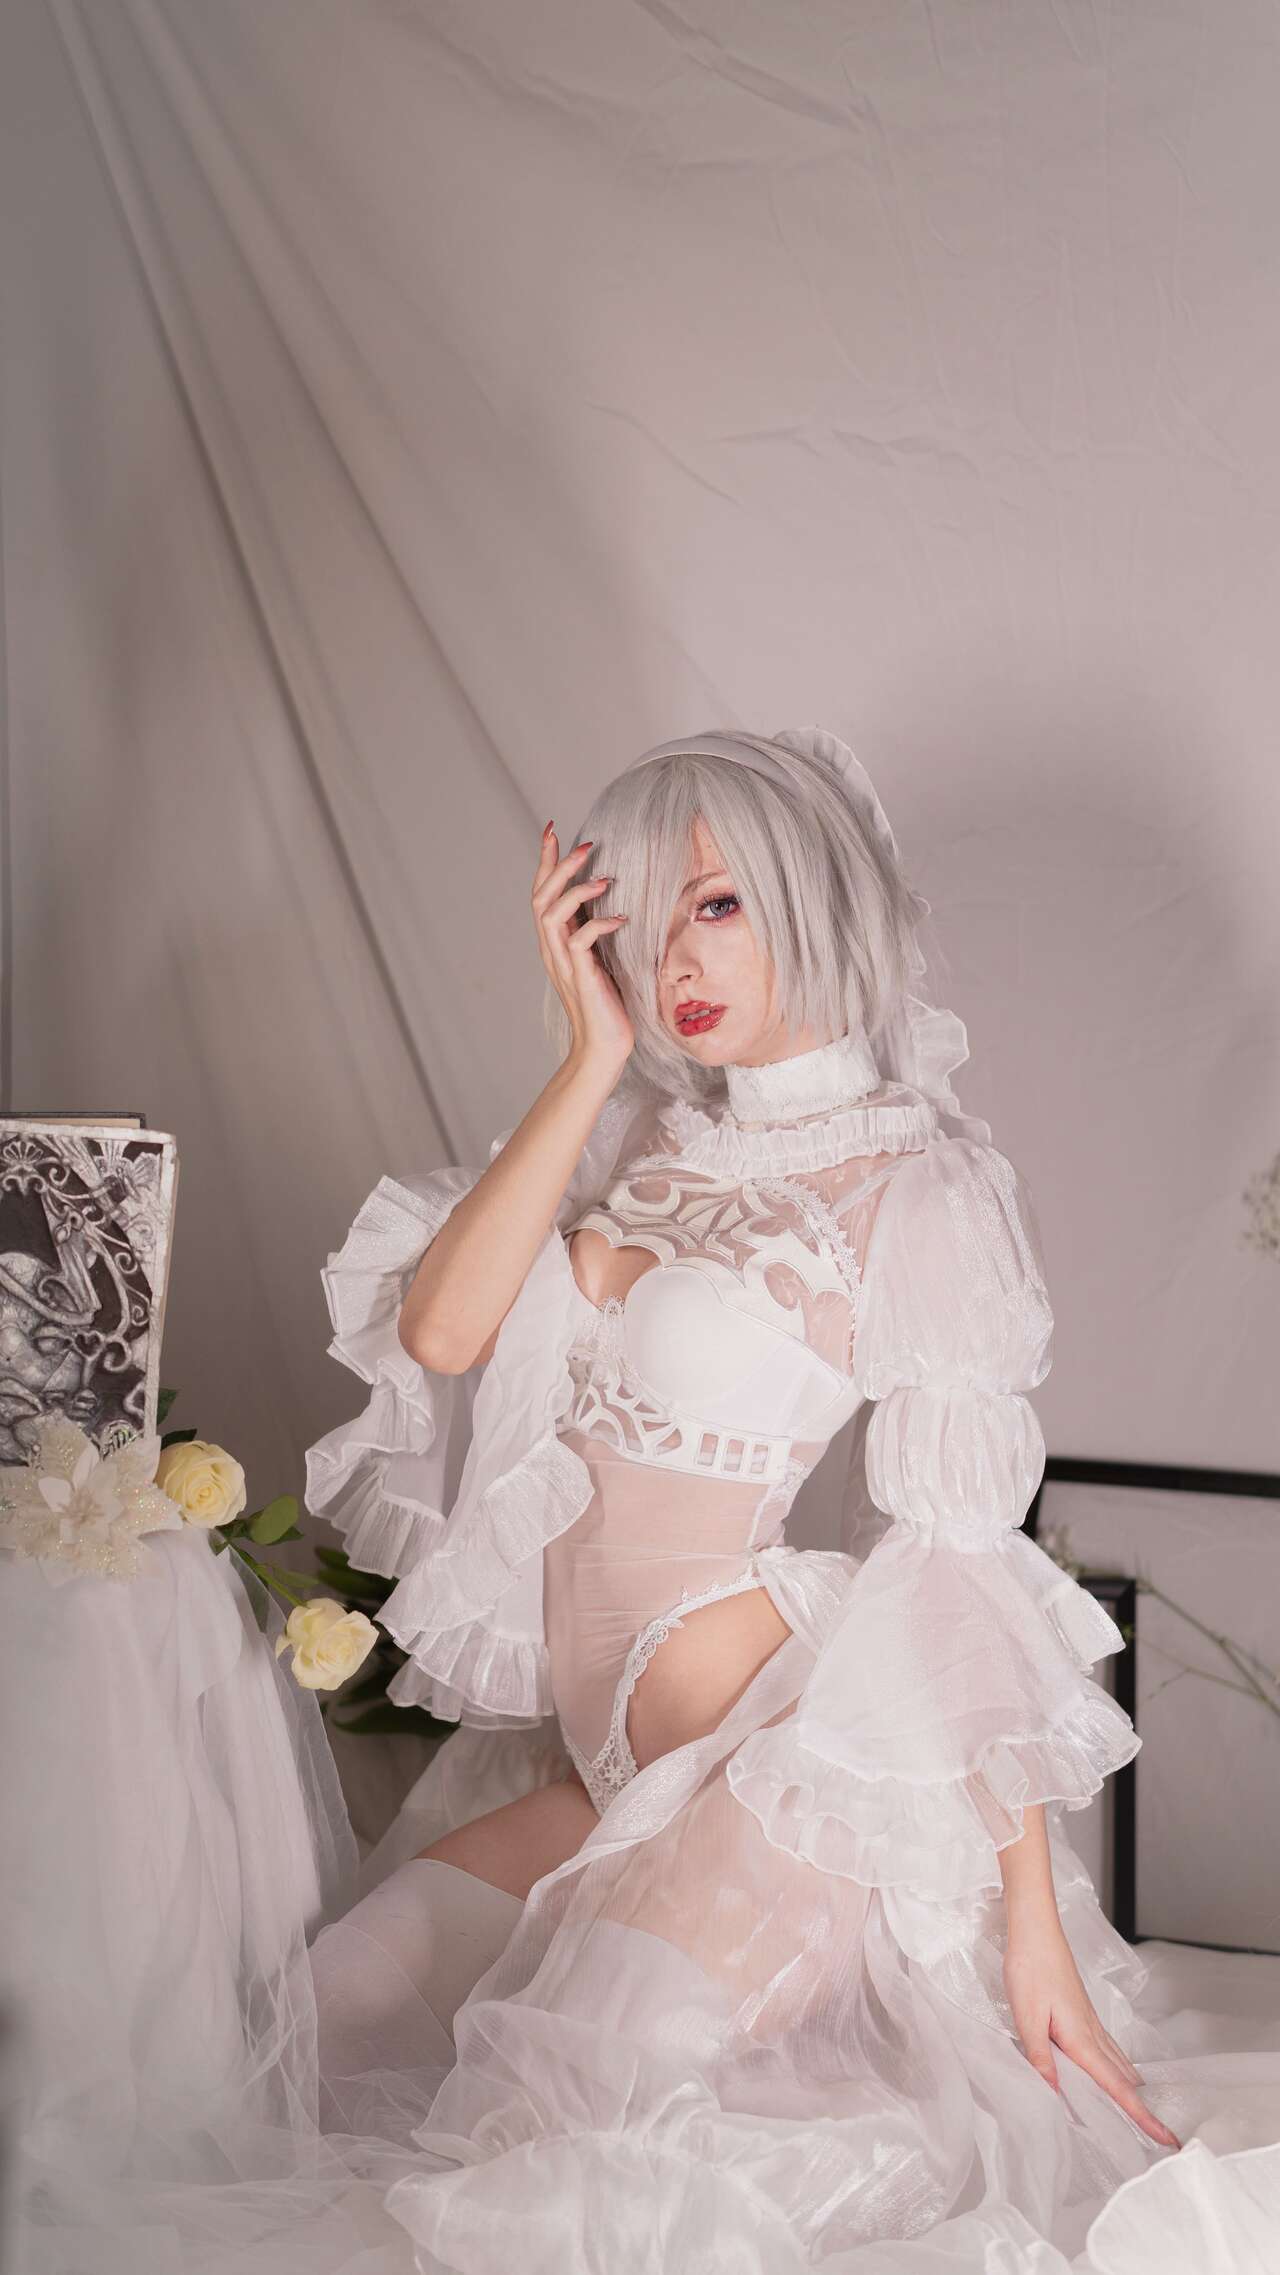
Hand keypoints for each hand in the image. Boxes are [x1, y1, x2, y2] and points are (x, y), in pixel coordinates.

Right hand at [532, 824, 633, 1071]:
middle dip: (559, 866)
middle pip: (540, 897)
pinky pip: (581, 942)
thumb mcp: (598, 959)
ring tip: (603, 879)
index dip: (545, 861)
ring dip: (576, 891)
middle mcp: (552, 950)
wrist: (603, 1048)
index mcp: (553, 943)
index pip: (541, 893)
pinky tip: (621, 918)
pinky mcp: (581, 978)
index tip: (553, 829)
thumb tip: (605, 900)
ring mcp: (563, 964)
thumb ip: (592, 932)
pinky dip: (599, 924)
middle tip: (585, 844)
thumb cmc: (606, 1004)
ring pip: (552, 915)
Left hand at [1003, 1922, 1179, 2150]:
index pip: (1116, 2086)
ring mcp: (1090, 2021)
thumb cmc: (1029, 1969)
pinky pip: (1107, 2048)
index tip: (1166, 2138)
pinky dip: (1118, 2067)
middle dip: (1143, 2109)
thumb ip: (1040, 2057)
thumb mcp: (1027, 2016)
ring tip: (1144, 2114)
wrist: (1035, 1931)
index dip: (1140, 2115)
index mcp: (1082, 2039)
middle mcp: (1093, 2033)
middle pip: (1124, 2079)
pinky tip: (1116, 2070)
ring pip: (1118, 2062)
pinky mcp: (1083, 2012)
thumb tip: (1055, 2095)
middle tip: (1163, 2138)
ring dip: (1132, 2089)